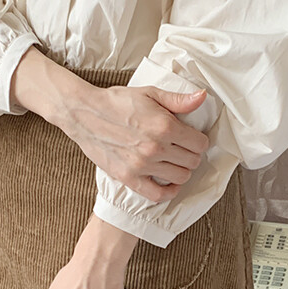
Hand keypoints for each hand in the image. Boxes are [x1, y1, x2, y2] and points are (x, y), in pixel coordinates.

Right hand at [65, 82, 210, 201]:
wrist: (84, 113)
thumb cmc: (117, 101)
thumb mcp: (149, 93)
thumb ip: (178, 100)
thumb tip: (202, 98)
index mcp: (165, 125)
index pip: (200, 143)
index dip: (199, 140)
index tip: (192, 138)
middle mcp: (156, 147)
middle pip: (192, 161)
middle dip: (191, 154)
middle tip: (182, 149)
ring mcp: (142, 165)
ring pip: (180, 177)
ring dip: (182, 170)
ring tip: (174, 162)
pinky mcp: (129, 177)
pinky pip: (158, 195)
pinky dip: (168, 192)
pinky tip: (169, 183)